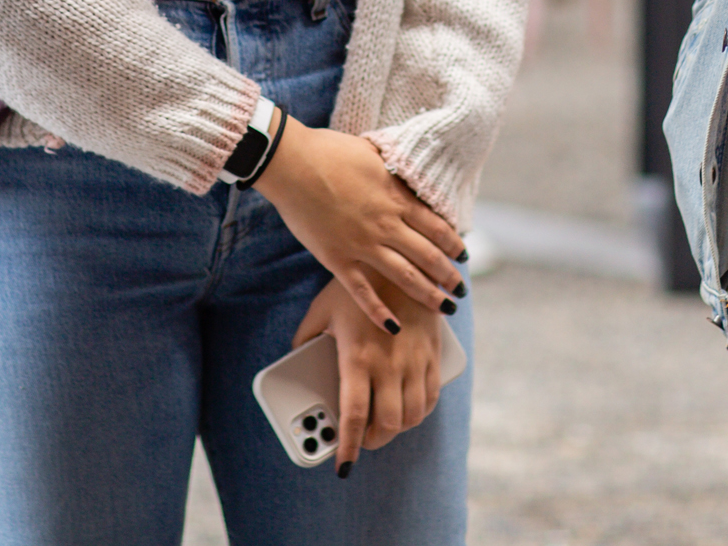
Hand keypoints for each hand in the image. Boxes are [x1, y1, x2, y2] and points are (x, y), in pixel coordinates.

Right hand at [254, 121, 464, 336]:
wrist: (293, 163)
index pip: (437, 228)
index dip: (454, 245)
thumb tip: (408, 168)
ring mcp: (362, 244)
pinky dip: (380, 312)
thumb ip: (392, 168)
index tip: (464, 257)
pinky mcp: (337, 259)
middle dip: (449, 276)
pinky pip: (363, 292)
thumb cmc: (330, 150)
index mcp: (397, 198)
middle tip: (461, 290)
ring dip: (429, 296)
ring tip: (446, 309)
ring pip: (406, 277)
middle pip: (429, 257)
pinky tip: (395, 327)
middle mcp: (386, 224)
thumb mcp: (373, 153)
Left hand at [293, 277, 445, 474]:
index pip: (353, 414)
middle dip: (373, 440)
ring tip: (382, 425)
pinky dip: (419, 411)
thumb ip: (306, 336)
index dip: (348, 446)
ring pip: (412, 416)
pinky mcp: (432, 355)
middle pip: (387, 423)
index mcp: (358, 357)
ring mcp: (414, 361)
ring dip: (397, 429)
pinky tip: (407, 409)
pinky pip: (430, 397)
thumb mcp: (323, 308)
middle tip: (362, 439)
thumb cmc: (359, 285)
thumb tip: (295, 355)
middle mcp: (389, 364)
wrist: (404, 261)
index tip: (343, 467)